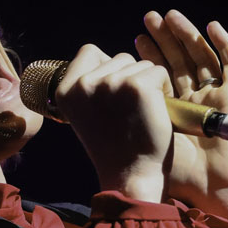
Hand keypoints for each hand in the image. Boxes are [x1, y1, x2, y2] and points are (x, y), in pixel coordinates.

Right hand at [54, 45, 174, 203]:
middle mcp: (85, 84)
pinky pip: (158, 71)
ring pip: (139, 64)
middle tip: (128, 112)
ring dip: (146, 83)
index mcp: (65, 90)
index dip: (106, 67)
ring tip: (140, 114)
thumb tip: (107, 58)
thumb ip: (89, 86)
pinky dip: (163, 88)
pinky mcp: (138, 87)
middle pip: (118, 57)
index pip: (89, 52)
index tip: (113, 94)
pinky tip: (154, 111)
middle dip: (129, 78)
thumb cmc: (113, 148)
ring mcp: (111, 83)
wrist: (130, 176)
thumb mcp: (86, 114)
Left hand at [135, 10, 227, 216]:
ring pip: (202, 56)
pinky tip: (211, 26)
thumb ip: (124, 115)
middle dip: (165, 38)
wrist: (206, 188)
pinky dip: (223, 44)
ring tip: (170, 16)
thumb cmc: (169, 171)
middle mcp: (193, 100)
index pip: (160, 72)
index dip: (150, 55)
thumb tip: (94, 95)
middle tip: (149, 18)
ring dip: (187, 34)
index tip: (135, 39)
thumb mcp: (139, 137)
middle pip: (180, 59)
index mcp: (171, 108)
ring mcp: (214, 96)